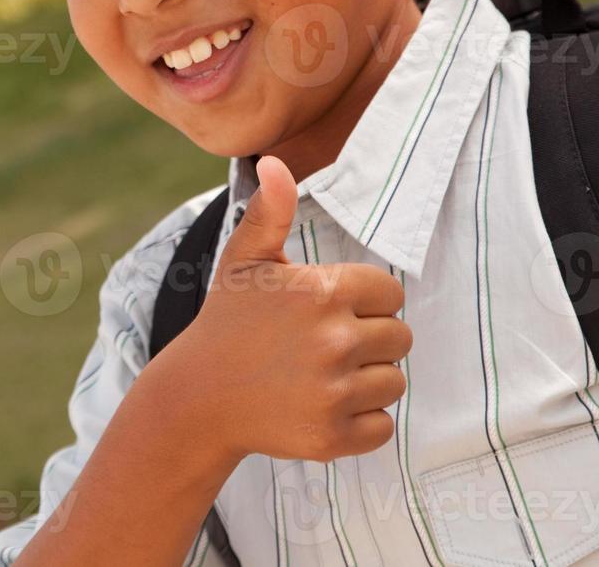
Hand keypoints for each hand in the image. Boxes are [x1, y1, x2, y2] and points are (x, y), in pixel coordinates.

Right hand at [163, 154, 411, 463]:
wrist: (198, 398)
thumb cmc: (227, 323)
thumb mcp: (244, 261)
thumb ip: (271, 211)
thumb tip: (274, 161)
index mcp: (322, 292)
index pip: (391, 292)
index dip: (366, 300)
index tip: (330, 310)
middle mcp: (334, 340)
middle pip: (400, 337)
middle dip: (370, 340)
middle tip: (324, 345)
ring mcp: (334, 392)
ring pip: (394, 382)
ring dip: (367, 380)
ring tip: (323, 375)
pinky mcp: (333, 436)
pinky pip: (383, 426)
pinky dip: (361, 422)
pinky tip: (323, 406)